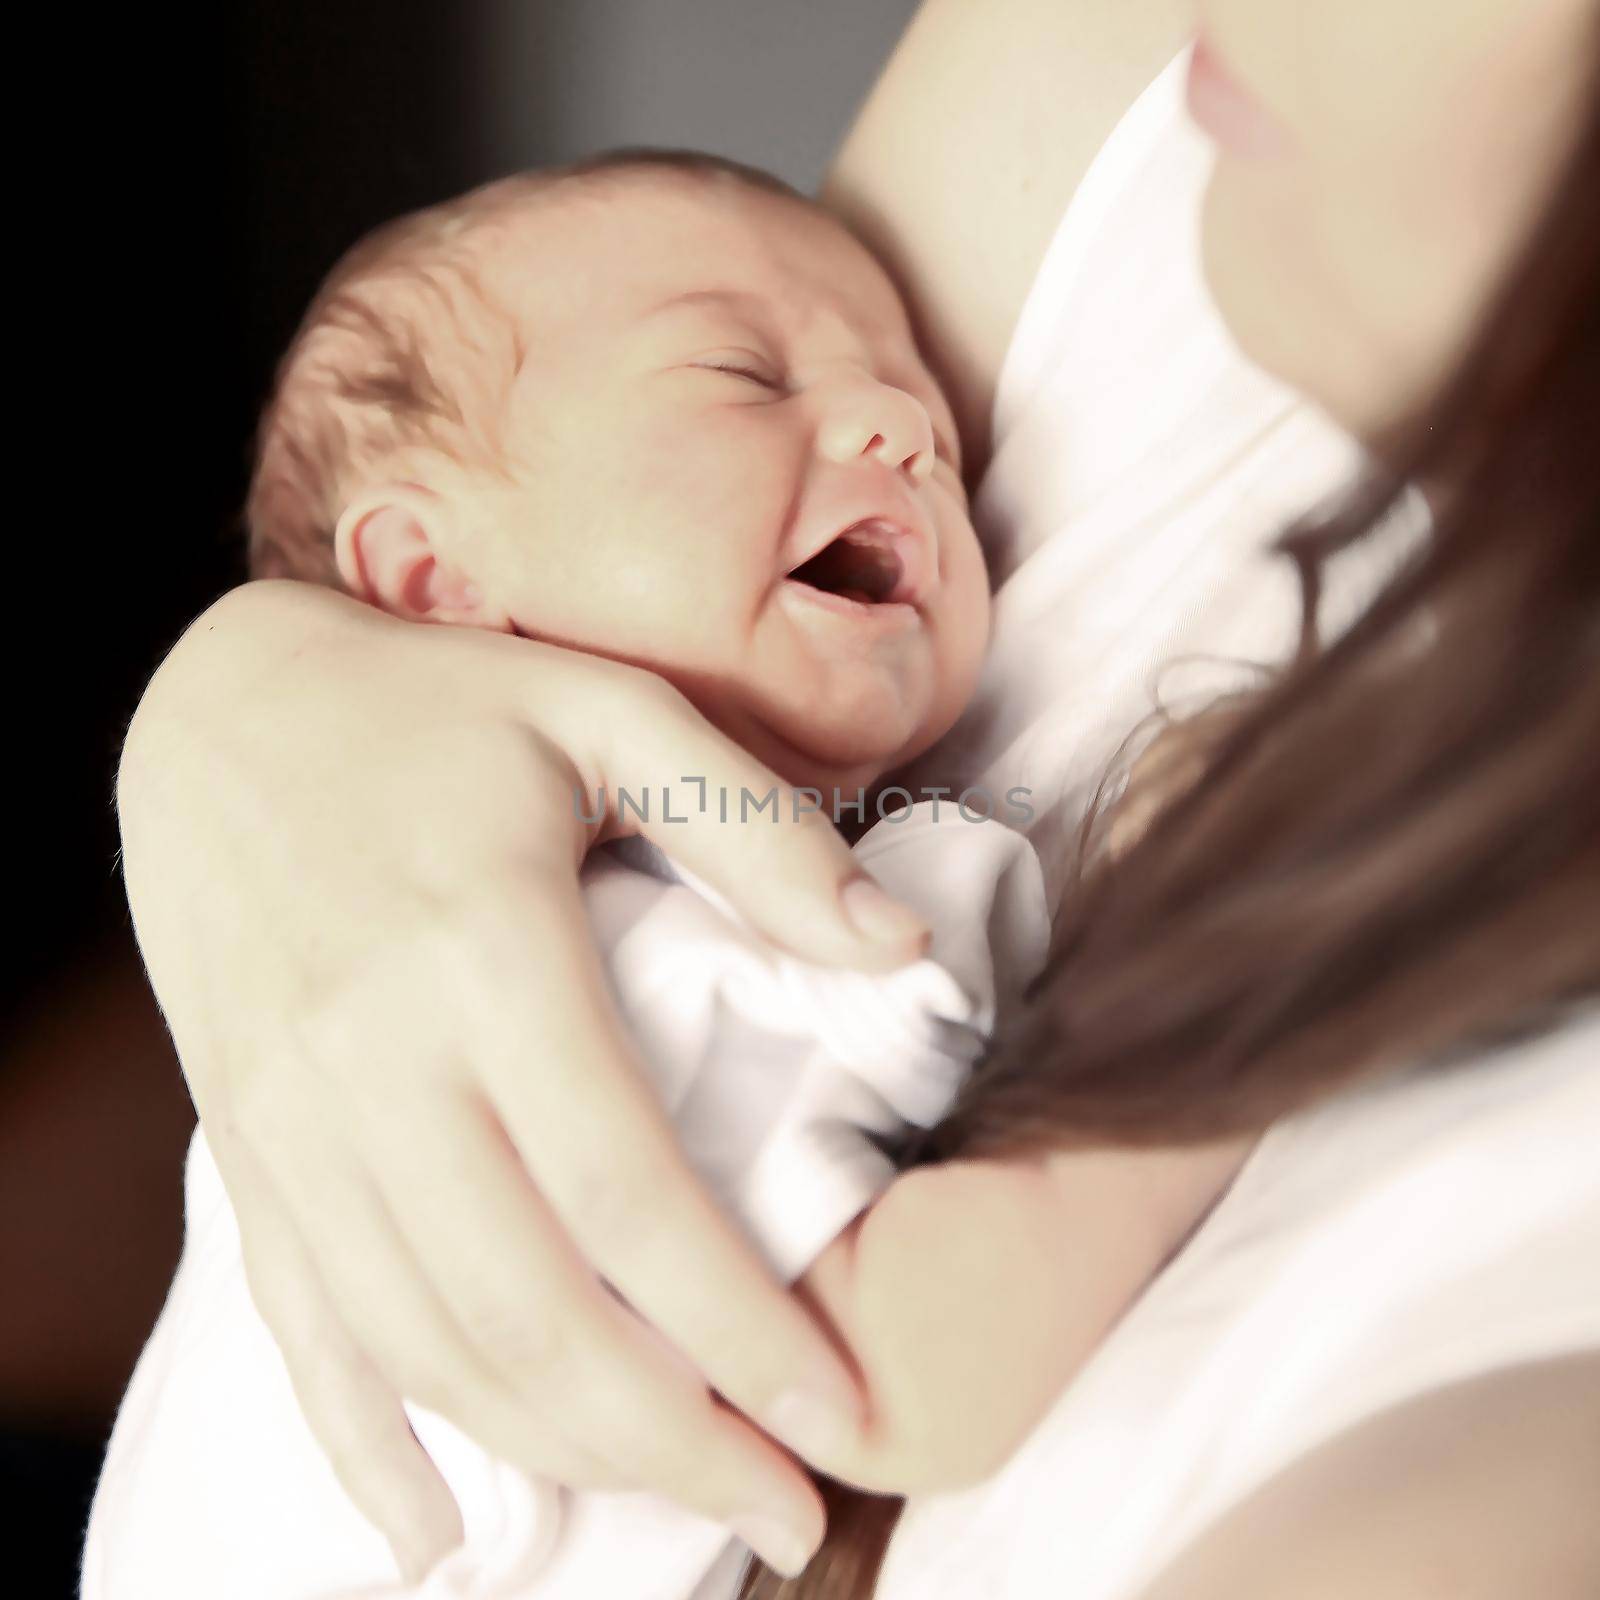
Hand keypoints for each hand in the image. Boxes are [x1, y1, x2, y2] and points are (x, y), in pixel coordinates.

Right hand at [117, 580, 930, 1579]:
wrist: (222, 707)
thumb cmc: (445, 704)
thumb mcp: (612, 712)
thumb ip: (757, 834)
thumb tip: (905, 950)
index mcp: (485, 953)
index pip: (627, 1192)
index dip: (739, 1327)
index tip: (836, 1415)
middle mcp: (376, 1060)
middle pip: (527, 1305)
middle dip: (671, 1437)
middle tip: (789, 1511)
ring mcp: (294, 1118)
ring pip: (423, 1340)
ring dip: (557, 1450)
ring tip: (684, 1503)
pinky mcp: (249, 1143)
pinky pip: (298, 1323)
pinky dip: (366, 1443)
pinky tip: (440, 1533)